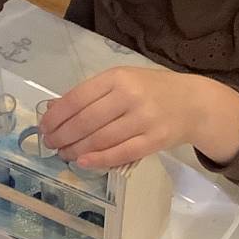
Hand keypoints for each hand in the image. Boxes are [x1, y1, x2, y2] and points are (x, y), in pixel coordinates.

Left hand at [39, 66, 238, 169]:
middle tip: (50, 144)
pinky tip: (83, 162)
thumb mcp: (123, 80)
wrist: (194, 103)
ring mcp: (144, 119)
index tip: (44, 126)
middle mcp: (130, 95)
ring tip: (64, 154)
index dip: (56, 115)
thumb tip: (55, 109)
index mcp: (118, 77)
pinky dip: (99, 160)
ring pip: (101, 139)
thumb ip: (92, 93)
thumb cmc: (152, 90)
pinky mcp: (155, 140)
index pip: (78, 98)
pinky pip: (121, 153)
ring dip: (76, 150)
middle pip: (86, 121)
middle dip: (62, 135)